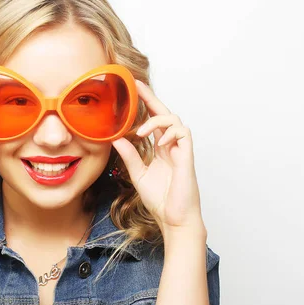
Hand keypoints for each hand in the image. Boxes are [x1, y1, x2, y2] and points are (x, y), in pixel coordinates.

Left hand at [112, 80, 204, 238]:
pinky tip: (159, 143)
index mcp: (161, 149)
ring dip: (156, 120)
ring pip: (175, 120)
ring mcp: (181, 150)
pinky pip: (183, 133)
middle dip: (151, 98)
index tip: (133, 90)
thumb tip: (116, 139)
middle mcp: (172, 146)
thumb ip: (130, 156)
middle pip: (165, 113)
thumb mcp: (139, 175)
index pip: (153, 121)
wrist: (174, 219)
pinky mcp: (187, 157)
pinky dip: (170, 133)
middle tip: (136, 85)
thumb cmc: (160, 200)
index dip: (145, 104)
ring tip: (141, 132)